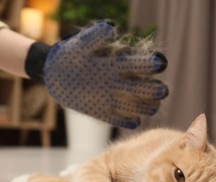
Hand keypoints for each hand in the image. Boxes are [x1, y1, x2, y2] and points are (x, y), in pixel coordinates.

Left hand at [43, 21, 167, 128]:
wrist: (53, 74)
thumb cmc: (67, 55)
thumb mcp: (79, 44)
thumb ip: (94, 36)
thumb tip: (111, 27)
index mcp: (116, 64)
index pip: (137, 64)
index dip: (150, 63)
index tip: (159, 63)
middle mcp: (117, 81)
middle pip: (141, 87)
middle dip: (153, 89)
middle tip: (162, 90)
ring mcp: (110, 97)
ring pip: (135, 104)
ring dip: (145, 106)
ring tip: (154, 106)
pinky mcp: (102, 111)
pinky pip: (117, 119)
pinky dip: (126, 121)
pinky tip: (134, 121)